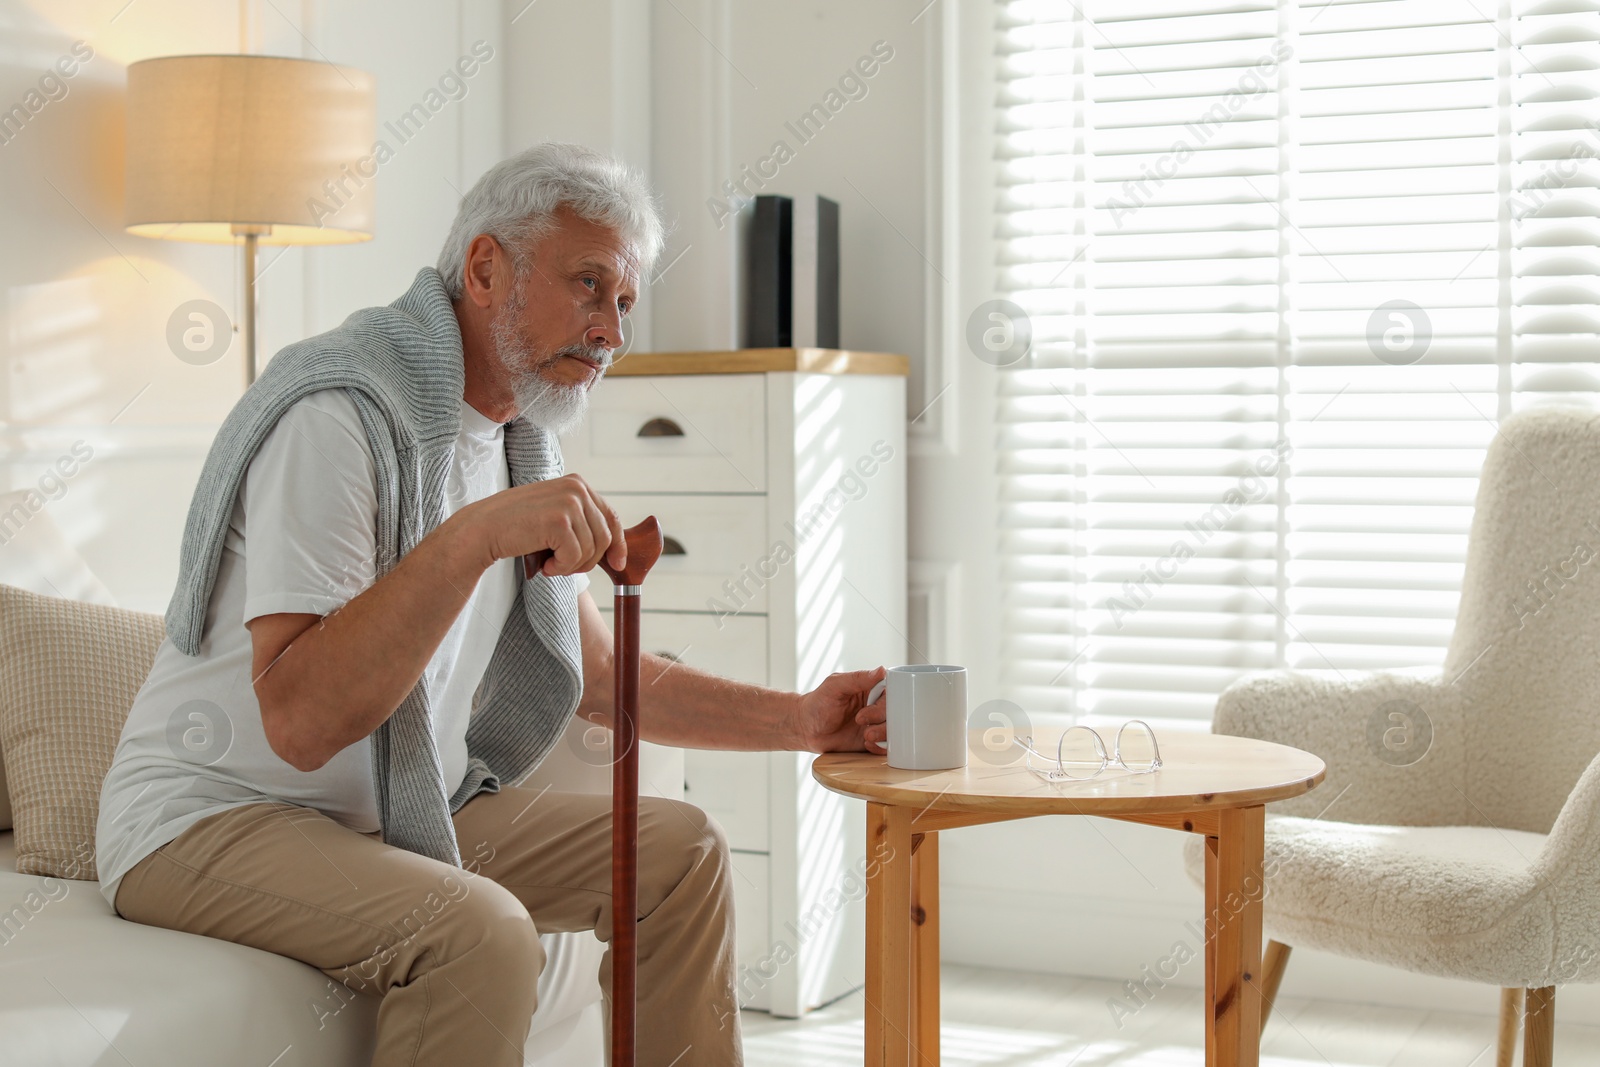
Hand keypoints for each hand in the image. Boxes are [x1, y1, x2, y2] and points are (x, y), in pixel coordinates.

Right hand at [455, 473, 625, 576]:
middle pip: (605, 537)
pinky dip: (561, 568)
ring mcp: (569, 502)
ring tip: (549, 564)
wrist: (484, 529)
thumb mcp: (555, 516)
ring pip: (592, 550)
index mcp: (578, 484)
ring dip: (571, 566)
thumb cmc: (518, 526)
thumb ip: (581, 523)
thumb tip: (615, 549)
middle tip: (561, 566)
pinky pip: (575, 557)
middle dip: (587, 560)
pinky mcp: (560, 521)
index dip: (618, 543)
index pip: (611, 516)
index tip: (618, 563)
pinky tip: (545, 566)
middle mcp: (577, 488)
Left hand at [797, 666, 887, 753]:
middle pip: (896, 712)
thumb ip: (857, 678)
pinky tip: (867, 744)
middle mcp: (876, 706)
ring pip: (894, 730)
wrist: (805, 729)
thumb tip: (881, 671)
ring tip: (866, 736)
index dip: (888, 700)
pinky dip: (880, 747)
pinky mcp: (872, 741)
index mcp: (871, 688)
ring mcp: (875, 724)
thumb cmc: (817, 703)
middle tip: (861, 721)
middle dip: (882, 718)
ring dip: (883, 734)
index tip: (873, 706)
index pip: (892, 691)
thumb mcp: (834, 686)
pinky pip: (886, 747)